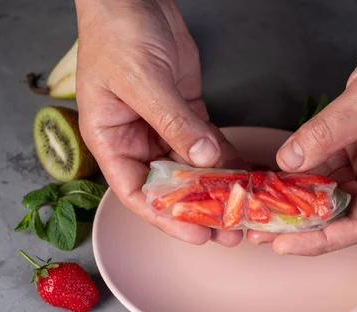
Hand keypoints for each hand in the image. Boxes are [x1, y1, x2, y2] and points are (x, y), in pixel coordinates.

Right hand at [75, 0, 244, 246]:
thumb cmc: (117, 33)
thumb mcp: (142, 82)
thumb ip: (175, 123)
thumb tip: (204, 160)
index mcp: (111, 140)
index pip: (136, 192)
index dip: (166, 218)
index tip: (196, 234)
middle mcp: (136, 140)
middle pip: (169, 186)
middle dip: (200, 210)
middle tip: (231, 229)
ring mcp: (163, 127)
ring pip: (192, 169)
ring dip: (218, 189)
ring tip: (244, 210)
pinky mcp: (187, 113)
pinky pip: (208, 144)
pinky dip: (227, 160)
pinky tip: (246, 176)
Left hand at [248, 2, 356, 254]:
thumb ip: (328, 132)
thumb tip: (290, 161)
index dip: (325, 240)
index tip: (288, 246)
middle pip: (345, 214)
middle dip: (304, 226)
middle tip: (263, 232)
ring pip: (333, 192)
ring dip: (299, 202)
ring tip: (262, 210)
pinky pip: (328, 167)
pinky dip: (303, 174)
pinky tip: (276, 179)